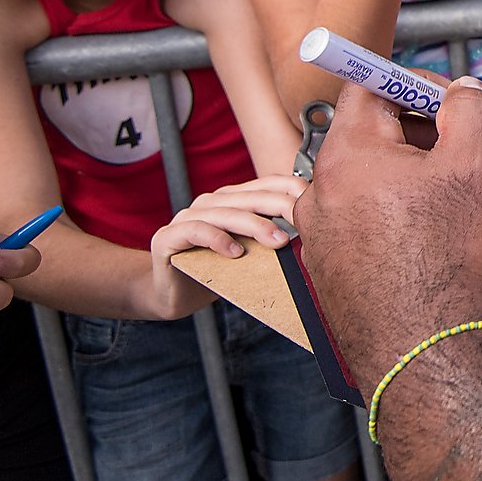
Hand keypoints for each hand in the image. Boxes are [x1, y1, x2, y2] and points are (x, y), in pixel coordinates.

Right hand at [147, 175, 305, 319]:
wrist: (173, 296)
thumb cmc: (216, 272)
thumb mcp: (250, 254)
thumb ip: (269, 240)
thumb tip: (311, 237)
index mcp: (231, 200)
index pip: (265, 185)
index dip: (290, 189)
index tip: (313, 203)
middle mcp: (209, 203)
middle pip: (250, 197)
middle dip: (279, 207)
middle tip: (303, 222)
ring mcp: (187, 217)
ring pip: (226, 213)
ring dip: (255, 226)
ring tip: (278, 242)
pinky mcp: (168, 237)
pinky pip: (196, 231)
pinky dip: (218, 240)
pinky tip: (236, 252)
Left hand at [293, 79, 481, 396]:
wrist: (433, 356)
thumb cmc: (454, 260)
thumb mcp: (479, 163)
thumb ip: (470, 108)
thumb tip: (462, 90)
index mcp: (346, 156)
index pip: (369, 86)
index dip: (419, 83)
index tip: (458, 104)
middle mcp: (319, 194)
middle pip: (372, 136)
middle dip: (425, 137)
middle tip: (473, 157)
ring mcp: (323, 240)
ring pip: (374, 186)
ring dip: (417, 184)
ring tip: (461, 211)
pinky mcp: (334, 278)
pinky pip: (369, 229)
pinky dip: (403, 224)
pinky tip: (439, 249)